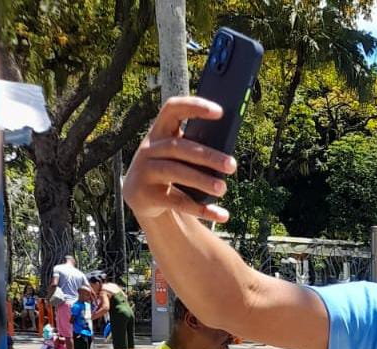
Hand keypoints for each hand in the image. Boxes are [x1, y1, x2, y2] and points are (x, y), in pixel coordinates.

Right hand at [123, 96, 237, 223]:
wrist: (143, 198)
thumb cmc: (171, 169)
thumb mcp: (180, 157)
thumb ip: (197, 150)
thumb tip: (229, 157)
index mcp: (159, 133)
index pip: (172, 109)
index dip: (194, 106)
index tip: (220, 112)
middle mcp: (148, 149)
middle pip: (179, 147)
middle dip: (207, 155)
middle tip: (232, 165)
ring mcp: (144, 172)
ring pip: (175, 172)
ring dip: (202, 180)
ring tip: (223, 189)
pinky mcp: (145, 195)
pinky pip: (177, 202)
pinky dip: (201, 209)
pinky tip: (222, 214)